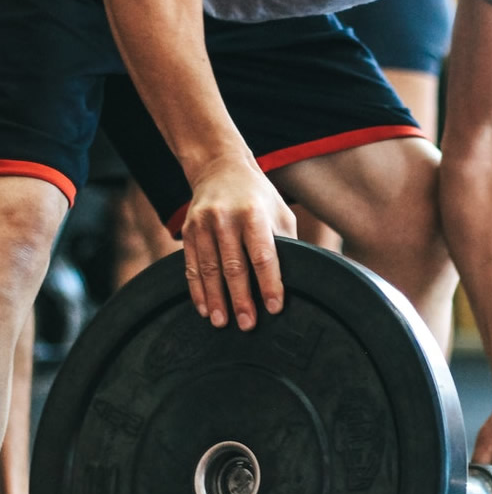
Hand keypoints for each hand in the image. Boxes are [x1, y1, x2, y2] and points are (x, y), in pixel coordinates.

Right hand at [180, 155, 296, 330]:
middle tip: (247, 325)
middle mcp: (225, 218)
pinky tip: (204, 308)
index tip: (274, 308)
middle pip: (233, 266)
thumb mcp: (280, 213)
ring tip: (222, 323)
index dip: (269, 283)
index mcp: (254, 214)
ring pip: (209, 269)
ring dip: (215, 299)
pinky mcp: (188, 231)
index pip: (263, 255)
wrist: (220, 168)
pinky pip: (191, 265)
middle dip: (241, 299)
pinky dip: (197, 290)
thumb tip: (301, 278)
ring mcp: (203, 224)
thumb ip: (286, 243)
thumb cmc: (259, 197)